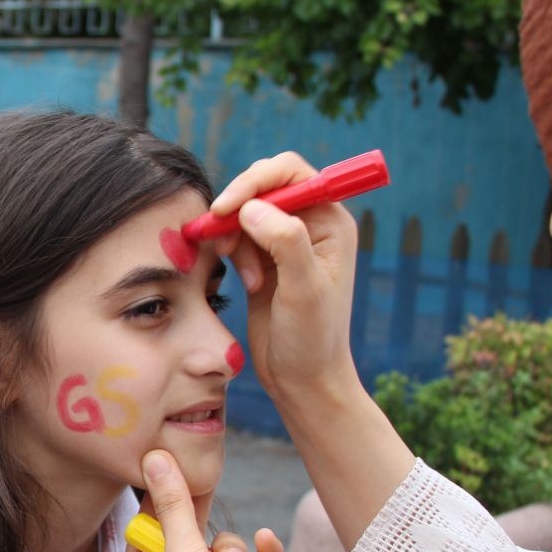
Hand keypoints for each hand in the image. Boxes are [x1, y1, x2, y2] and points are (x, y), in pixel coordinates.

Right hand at [208, 153, 361, 403]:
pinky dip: (232, 253)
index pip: (291, 172)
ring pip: (246, 212)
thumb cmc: (312, 338)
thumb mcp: (304, 290)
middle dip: (239, 208)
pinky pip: (238, 236)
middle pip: (265, 185)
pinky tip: (247, 284)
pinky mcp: (265, 259)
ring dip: (235, 238)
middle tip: (220, 237)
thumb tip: (253, 208)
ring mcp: (286, 241)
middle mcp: (312, 224)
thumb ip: (285, 242)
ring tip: (248, 278)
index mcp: (331, 221)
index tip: (227, 207)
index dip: (256, 181)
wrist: (301, 379)